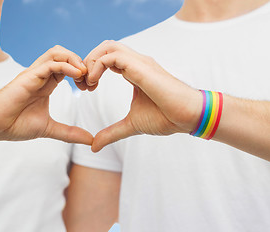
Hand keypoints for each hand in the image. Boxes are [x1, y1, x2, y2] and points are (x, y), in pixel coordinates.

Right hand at [0, 45, 92, 144]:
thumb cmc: (17, 125)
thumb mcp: (49, 129)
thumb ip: (69, 133)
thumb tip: (90, 140)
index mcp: (47, 84)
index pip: (68, 67)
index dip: (82, 73)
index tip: (91, 87)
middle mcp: (41, 75)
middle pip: (64, 54)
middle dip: (81, 62)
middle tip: (90, 79)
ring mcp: (34, 74)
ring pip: (56, 53)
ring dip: (74, 59)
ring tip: (84, 73)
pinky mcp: (28, 76)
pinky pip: (50, 64)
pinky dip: (66, 66)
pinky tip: (77, 75)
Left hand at [80, 40, 201, 151]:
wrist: (187, 117)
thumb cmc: (166, 118)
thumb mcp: (130, 125)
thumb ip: (111, 133)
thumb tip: (93, 146)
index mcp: (133, 71)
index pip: (107, 58)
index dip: (92, 69)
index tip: (85, 88)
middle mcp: (135, 63)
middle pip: (105, 47)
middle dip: (88, 61)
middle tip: (82, 84)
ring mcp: (139, 62)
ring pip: (107, 46)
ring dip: (91, 61)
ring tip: (87, 83)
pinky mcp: (141, 67)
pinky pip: (112, 56)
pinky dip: (98, 66)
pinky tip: (94, 83)